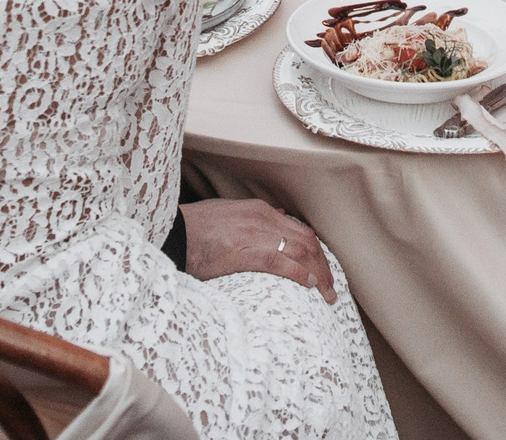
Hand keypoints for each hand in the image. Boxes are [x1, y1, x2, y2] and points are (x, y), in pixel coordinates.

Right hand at [177, 199, 336, 301]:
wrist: (173, 232)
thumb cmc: (196, 227)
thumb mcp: (229, 214)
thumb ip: (254, 219)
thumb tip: (278, 217)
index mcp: (260, 211)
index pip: (300, 230)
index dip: (316, 252)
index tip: (323, 270)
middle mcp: (263, 219)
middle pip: (307, 241)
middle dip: (324, 265)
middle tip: (331, 288)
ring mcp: (255, 234)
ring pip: (301, 251)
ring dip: (319, 274)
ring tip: (327, 295)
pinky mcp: (244, 252)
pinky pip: (280, 262)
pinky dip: (299, 273)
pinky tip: (309, 285)